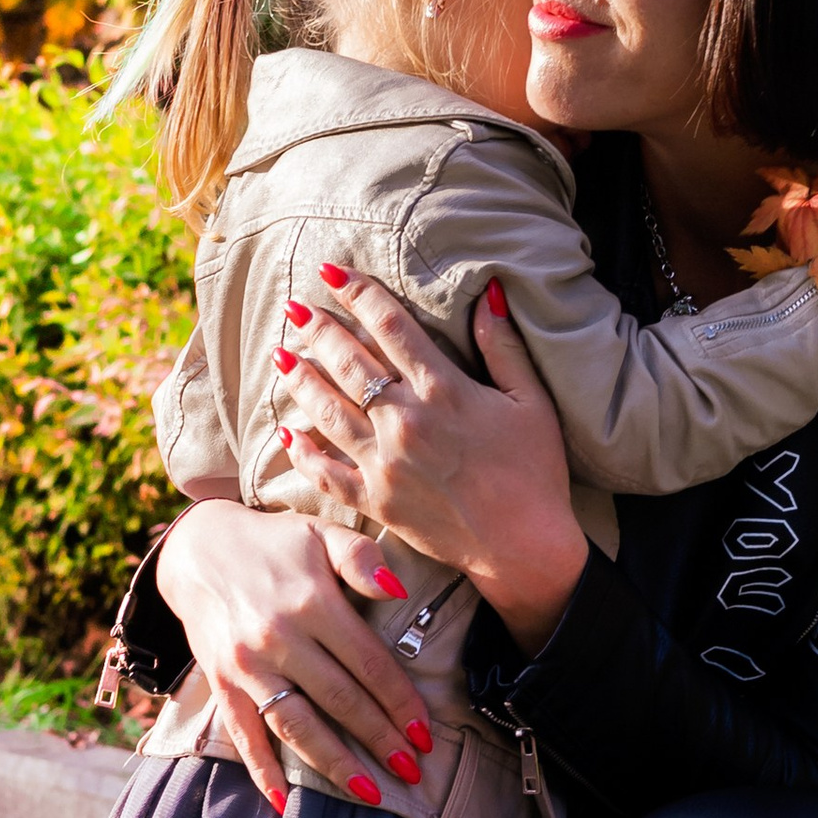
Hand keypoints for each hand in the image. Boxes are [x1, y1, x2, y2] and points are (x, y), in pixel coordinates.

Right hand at [154, 502, 431, 810]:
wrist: (197, 550)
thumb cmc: (274, 543)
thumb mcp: (320, 534)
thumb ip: (361, 559)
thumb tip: (399, 589)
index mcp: (312, 603)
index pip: (369, 663)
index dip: (400, 700)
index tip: (426, 733)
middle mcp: (278, 639)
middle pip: (340, 700)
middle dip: (380, 739)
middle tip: (412, 771)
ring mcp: (247, 667)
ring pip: (297, 726)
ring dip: (335, 763)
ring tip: (370, 792)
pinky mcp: (222, 685)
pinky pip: (244, 736)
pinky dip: (262, 773)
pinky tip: (285, 805)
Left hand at [280, 271, 590, 653]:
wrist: (524, 546)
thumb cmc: (535, 470)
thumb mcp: (531, 401)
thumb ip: (504, 347)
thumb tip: (489, 292)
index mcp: (444, 391)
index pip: (390, 327)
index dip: (359, 294)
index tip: (333, 272)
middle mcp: (406, 423)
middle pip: (350, 363)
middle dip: (318, 329)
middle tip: (294, 306)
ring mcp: (386, 465)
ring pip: (329, 411)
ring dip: (301, 380)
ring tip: (281, 355)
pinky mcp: (376, 502)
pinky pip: (327, 472)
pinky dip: (304, 452)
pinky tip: (287, 433)